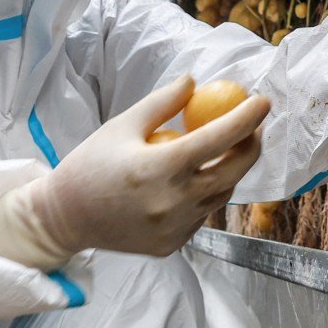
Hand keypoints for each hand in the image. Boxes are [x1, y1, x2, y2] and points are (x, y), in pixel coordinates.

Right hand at [0, 76, 271, 267]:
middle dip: (252, 146)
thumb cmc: (90, 165)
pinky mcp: (172, 245)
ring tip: (222, 152)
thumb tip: (194, 82)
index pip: (219, 138)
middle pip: (234, 172)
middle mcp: (174, 201)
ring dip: (229, 172)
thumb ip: (162, 103)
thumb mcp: (122, 125)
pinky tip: (192, 183)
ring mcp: (175, 228)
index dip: (247, 117)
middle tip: (252, 129)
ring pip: (220, 196)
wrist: (64, 218)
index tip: (262, 102)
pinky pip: (201, 216)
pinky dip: (204, 197)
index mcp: (161, 167)